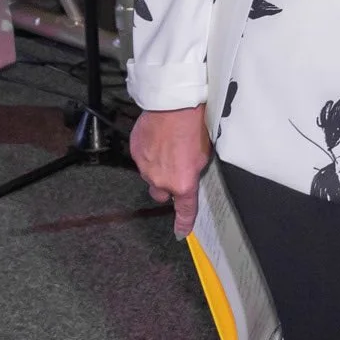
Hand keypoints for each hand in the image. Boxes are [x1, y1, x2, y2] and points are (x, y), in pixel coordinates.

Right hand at [130, 103, 211, 238]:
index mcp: (183, 183)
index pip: (185, 210)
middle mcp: (161, 181)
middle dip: (167, 185)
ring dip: (158, 167)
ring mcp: (145, 168)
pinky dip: (149, 153)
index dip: (183, 223)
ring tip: (168, 146)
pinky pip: (142, 159)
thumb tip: (189, 173)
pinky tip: (158, 138)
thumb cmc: (193, 127)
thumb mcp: (204, 154)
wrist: (172, 107)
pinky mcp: (135, 153)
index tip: (181, 232)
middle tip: (175, 167)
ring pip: (151, 175)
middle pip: (162, 193)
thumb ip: (194, 170)